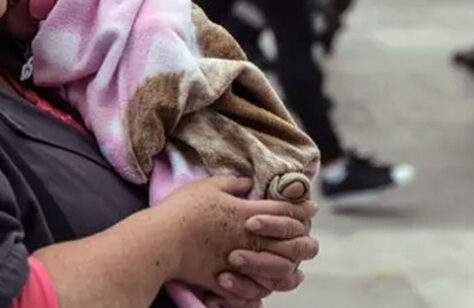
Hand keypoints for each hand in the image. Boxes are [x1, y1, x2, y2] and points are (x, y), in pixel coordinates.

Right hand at [156, 178, 317, 303]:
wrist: (161, 240)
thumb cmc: (183, 209)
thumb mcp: (209, 187)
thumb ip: (234, 184)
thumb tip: (250, 183)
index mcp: (247, 214)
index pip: (285, 212)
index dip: (301, 209)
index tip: (312, 207)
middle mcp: (248, 239)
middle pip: (289, 243)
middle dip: (303, 240)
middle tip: (309, 237)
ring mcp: (238, 262)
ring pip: (276, 270)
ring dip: (288, 268)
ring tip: (296, 268)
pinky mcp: (224, 280)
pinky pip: (251, 290)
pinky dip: (262, 289)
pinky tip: (267, 286)